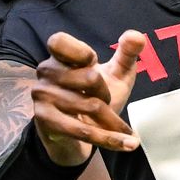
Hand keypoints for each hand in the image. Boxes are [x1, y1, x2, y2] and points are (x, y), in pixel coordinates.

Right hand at [31, 30, 145, 165]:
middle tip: (105, 100)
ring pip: (91, 106)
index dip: (81, 53)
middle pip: (90, 78)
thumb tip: (137, 36)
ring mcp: (43, 97)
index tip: (93, 62)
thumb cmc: (95, 97)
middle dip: (107, 93)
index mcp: (59, 56)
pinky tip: (130, 144)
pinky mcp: (46, 121)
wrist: (77, 136)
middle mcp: (46, 73)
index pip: (58, 42)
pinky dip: (110, 139)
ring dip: (113, 120)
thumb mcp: (115, 75)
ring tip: (121, 128)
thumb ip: (127, 54)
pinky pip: (84, 131)